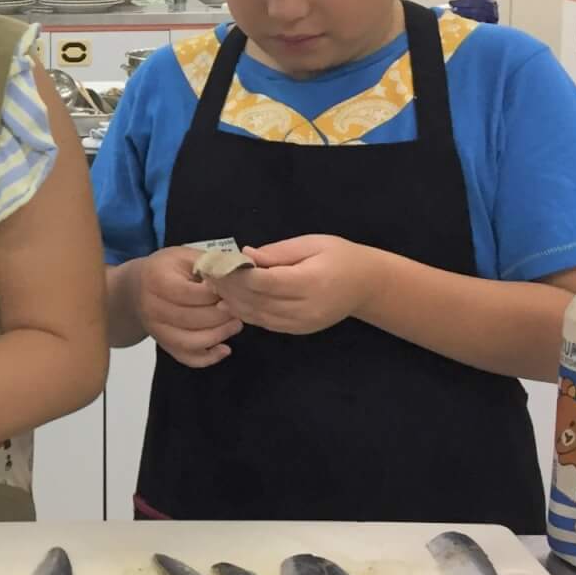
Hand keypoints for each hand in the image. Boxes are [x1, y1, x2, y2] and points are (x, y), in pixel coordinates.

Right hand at [128, 247, 241, 367]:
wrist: (137, 287)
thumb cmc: (167, 268)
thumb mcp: (185, 255)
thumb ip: (210, 264)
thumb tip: (238, 275)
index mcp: (158, 280)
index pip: (193, 294)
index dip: (218, 293)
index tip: (234, 289)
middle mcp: (153, 308)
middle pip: (194, 319)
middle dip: (223, 315)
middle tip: (240, 307)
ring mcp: (156, 329)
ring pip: (192, 342)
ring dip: (219, 335)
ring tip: (236, 324)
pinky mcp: (164, 344)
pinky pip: (187, 357)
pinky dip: (209, 357)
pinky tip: (225, 349)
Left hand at [216, 235, 382, 335]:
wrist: (368, 285)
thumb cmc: (341, 256)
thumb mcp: (312, 243)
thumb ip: (278, 252)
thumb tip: (245, 256)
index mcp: (312, 282)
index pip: (265, 282)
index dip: (237, 275)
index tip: (216, 264)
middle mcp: (306, 307)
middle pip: (257, 301)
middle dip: (229, 288)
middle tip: (207, 274)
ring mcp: (303, 323)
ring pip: (258, 316)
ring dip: (233, 302)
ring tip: (214, 286)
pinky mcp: (299, 331)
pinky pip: (266, 323)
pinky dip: (246, 312)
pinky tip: (231, 300)